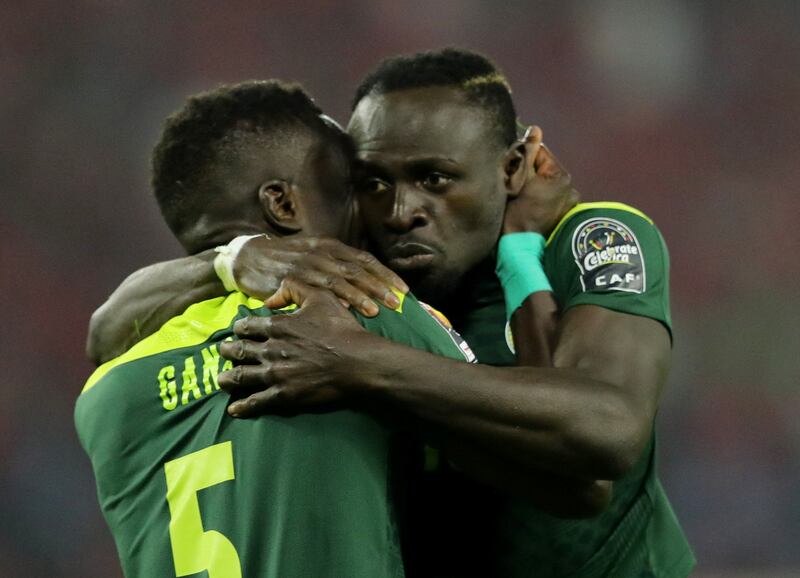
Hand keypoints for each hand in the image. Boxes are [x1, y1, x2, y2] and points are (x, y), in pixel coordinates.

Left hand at [218, 278, 375, 416]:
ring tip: (222, 381)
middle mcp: (270, 350)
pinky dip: (242, 406)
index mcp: (276, 326)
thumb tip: (270, 299)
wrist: (357, 361)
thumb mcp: (320, 297)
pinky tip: (234, 410)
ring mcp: (275, 374)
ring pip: (241, 377)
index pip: (246, 326)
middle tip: (224, 353)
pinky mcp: (284, 395)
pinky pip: (256, 402)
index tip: (238, 331)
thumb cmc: (342, 328)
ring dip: (227, 379)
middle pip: (238, 351)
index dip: (239, 328)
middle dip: (228, 352)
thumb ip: (294, 289)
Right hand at [234, 236, 408, 316]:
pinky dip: (331, 300)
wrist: (249, 257)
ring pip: (340, 281)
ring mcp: (307, 265)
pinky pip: (315, 291)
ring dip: (359, 296)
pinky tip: (344, 310)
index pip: (365, 260)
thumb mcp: (315, 257)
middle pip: (358, 270)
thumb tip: (368, 287)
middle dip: (379, 287)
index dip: (386, 275)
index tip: (404, 290)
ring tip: (376, 311)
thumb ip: (338, 268)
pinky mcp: (290, 278)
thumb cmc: (287, 261)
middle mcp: (322, 253)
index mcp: (331, 247)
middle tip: (397, 303)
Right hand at [503, 126, 578, 235]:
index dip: (523, 157)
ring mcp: (570, 204)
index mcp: (559, 176)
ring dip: (536, 187)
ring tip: (521, 197)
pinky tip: (530, 208)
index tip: (511, 167)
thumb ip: (528, 154)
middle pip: (545, 170)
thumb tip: (535, 129)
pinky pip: (551, 200)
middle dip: (530, 173)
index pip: (540, 153)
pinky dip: (542, 200)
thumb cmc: (515, 215)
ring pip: (548, 185)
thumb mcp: (517, 180)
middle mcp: (571, 188)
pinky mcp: (566, 217)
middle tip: (513, 183)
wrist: (521, 249)